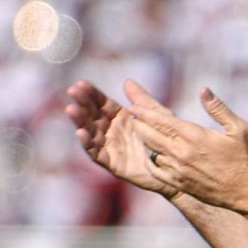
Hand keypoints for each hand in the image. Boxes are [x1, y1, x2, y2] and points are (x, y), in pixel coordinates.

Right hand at [65, 79, 176, 198]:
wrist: (176, 166)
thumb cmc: (166, 140)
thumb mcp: (156, 116)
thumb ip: (142, 101)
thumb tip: (128, 82)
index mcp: (120, 118)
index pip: (102, 103)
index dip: (91, 94)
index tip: (81, 84)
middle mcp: (112, 132)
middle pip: (93, 116)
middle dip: (82, 104)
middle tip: (72, 91)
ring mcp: (111, 148)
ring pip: (90, 133)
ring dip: (80, 121)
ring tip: (71, 109)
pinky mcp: (113, 164)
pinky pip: (97, 154)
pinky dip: (87, 144)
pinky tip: (81, 133)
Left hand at [125, 81, 247, 211]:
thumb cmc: (246, 158)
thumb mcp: (239, 128)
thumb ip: (218, 108)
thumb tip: (203, 90)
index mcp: (193, 136)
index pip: (160, 120)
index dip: (143, 112)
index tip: (132, 106)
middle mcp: (181, 153)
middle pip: (149, 135)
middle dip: (138, 123)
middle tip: (131, 115)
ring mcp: (179, 170)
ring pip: (151, 152)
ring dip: (144, 142)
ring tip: (140, 132)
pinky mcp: (180, 184)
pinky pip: (156, 171)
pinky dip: (151, 161)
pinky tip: (152, 155)